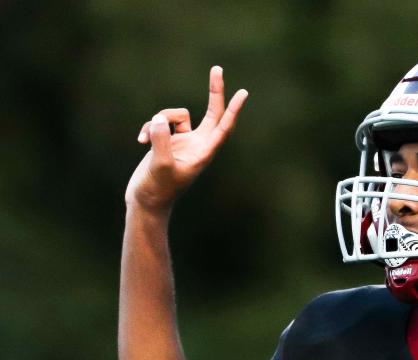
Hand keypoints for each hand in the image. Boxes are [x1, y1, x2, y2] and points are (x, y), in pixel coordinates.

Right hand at [125, 66, 247, 210]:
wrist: (145, 200)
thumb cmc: (157, 188)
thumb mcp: (159, 165)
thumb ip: (161, 141)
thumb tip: (160, 120)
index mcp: (204, 153)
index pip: (223, 127)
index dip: (233, 110)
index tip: (243, 93)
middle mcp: (198, 145)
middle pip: (211, 112)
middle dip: (214, 91)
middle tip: (217, 68)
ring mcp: (184, 141)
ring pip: (175, 115)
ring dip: (158, 120)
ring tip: (147, 140)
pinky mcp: (168, 140)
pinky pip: (160, 122)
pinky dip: (149, 128)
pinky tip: (141, 142)